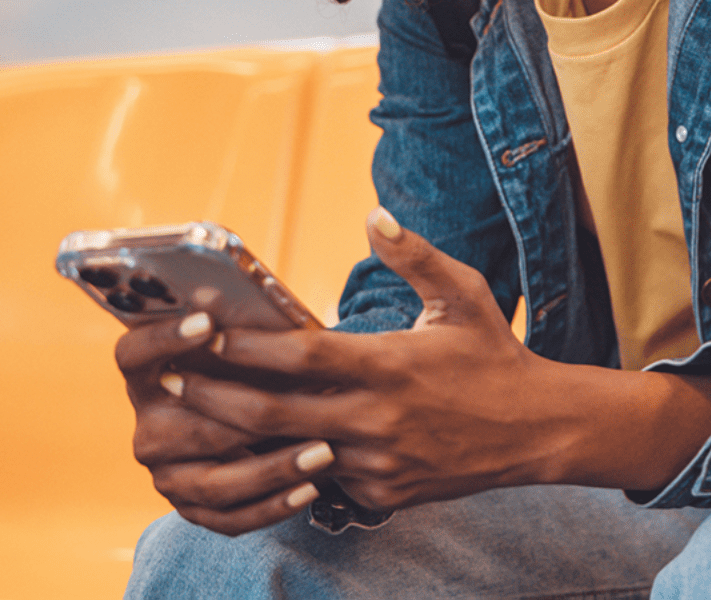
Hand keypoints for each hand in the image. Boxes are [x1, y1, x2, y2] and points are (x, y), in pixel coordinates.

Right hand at [114, 312, 334, 536]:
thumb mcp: (257, 351)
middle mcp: (148, 427)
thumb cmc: (265, 374)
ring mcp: (167, 474)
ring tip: (324, 452)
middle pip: (187, 426)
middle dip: (249, 417)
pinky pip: (230, 518)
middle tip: (302, 404)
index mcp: (149, 377)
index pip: (133, 355)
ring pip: (215, 481)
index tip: (209, 322)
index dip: (164, 338)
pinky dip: (273, 505)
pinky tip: (312, 488)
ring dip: (273, 468)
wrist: (274, 427)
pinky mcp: (192, 509)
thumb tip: (248, 299)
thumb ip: (248, 331)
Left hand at [167, 209, 710, 511]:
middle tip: (170, 382)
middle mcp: (378, 419)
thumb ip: (415, 255)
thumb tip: (374, 215)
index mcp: (390, 366)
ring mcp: (379, 463)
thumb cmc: (496, 356)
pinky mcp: (384, 494)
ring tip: (199, 418)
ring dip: (242, 438)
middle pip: (273, 415)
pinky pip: (326, 481)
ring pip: (290, 455)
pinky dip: (296, 465)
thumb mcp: (464, 296)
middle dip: (213, 399)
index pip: (299, 356)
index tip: (203, 332)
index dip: (244, 346)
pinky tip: (265, 449)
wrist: (539, 430)